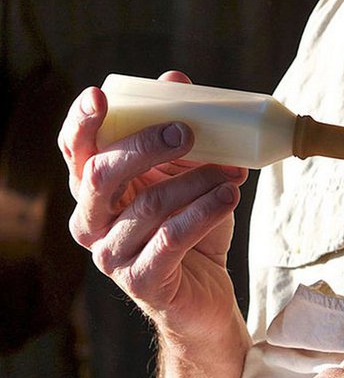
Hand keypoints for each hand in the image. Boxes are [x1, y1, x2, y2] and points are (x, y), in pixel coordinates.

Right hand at [58, 71, 248, 341]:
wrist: (205, 297)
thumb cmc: (190, 230)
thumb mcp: (187, 177)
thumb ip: (176, 134)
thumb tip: (175, 79)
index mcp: (95, 192)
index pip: (76, 152)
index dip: (82, 124)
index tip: (100, 97)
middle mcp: (92, 223)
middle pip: (102, 175)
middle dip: (144, 146)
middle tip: (185, 131)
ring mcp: (111, 256)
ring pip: (148, 206)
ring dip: (195, 181)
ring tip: (233, 172)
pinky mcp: (141, 281)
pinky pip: (170, 239)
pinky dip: (203, 212)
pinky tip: (229, 196)